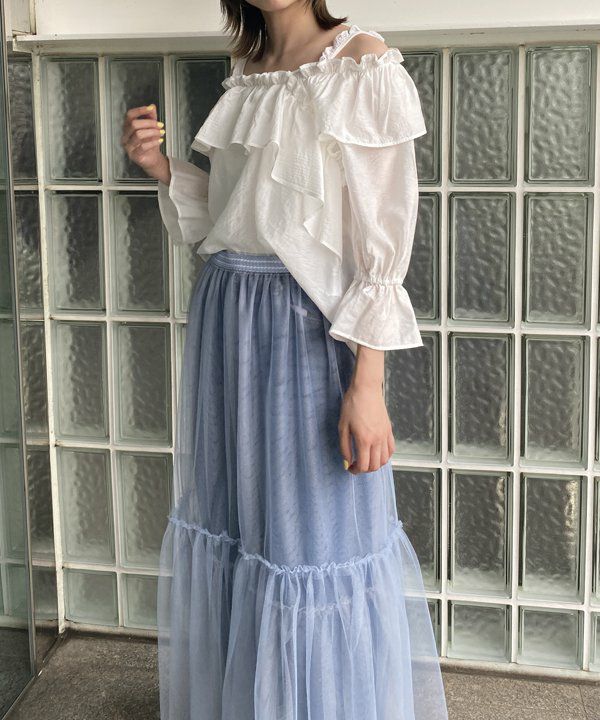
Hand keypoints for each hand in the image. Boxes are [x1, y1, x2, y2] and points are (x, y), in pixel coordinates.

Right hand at [121, 103, 167, 179]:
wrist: (153, 159)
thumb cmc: (150, 143)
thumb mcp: (152, 128)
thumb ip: (151, 117)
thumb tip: (152, 106)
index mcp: (127, 127)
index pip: (129, 115)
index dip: (140, 110)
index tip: (151, 109)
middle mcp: (125, 136)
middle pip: (134, 124)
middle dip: (149, 123)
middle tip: (160, 125)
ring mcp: (128, 146)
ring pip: (138, 135)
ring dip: (153, 132)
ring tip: (161, 133)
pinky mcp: (134, 155)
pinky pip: (143, 147)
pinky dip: (153, 142)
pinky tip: (160, 140)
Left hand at [338, 349, 394, 473]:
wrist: (366, 389)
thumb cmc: (352, 405)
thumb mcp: (343, 426)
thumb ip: (345, 446)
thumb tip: (347, 461)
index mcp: (364, 440)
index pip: (363, 465)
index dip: (355, 470)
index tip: (349, 467)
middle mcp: (377, 440)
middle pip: (375, 466)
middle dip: (365, 469)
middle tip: (356, 465)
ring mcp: (385, 435)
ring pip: (384, 460)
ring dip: (375, 464)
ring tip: (366, 459)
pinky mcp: (389, 430)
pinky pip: (391, 449)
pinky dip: (385, 456)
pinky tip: (377, 453)